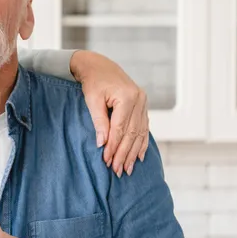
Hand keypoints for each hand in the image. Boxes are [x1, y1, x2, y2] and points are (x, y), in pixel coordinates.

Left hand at [70, 51, 149, 176]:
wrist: (100, 66)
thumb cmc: (93, 82)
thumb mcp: (92, 100)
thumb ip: (99, 121)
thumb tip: (103, 144)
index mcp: (127, 97)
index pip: (120, 129)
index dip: (114, 147)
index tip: (107, 161)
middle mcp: (140, 100)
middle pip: (132, 133)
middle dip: (124, 154)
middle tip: (118, 171)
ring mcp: (144, 103)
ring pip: (140, 133)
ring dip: (134, 152)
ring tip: (128, 169)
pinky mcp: (143, 106)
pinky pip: (144, 128)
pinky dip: (142, 143)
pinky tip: (140, 156)